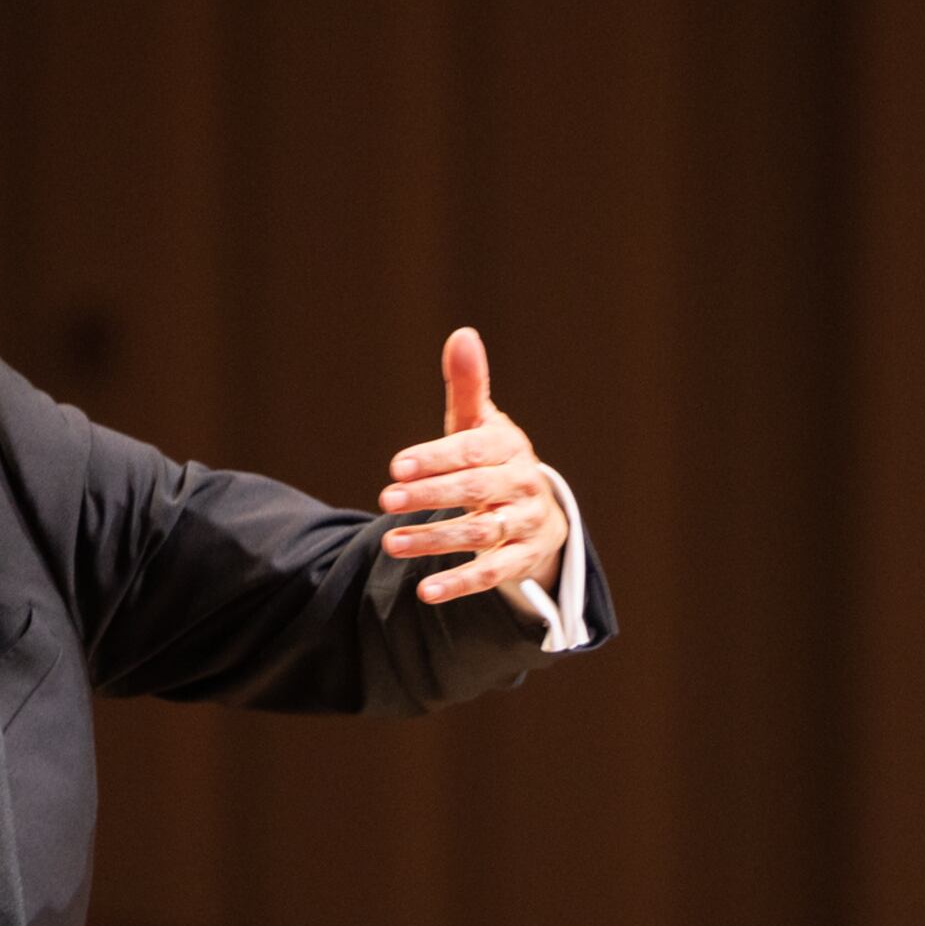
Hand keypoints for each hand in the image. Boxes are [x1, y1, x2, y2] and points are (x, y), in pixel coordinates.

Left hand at [377, 327, 569, 605]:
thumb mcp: (480, 425)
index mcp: (508, 447)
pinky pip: (491, 574)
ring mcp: (525, 524)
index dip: (435, 458)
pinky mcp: (521, 561)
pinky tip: (425, 591)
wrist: (539, 511)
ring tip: (390, 543)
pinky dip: (460, 584)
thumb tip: (462, 334)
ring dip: (434, 539)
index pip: (471, 450)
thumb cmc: (493, 460)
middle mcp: (521, 485)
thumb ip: (468, 386)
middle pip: (475, 490)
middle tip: (385, 500)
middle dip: (430, 496)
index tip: (397, 466)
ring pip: (479, 533)